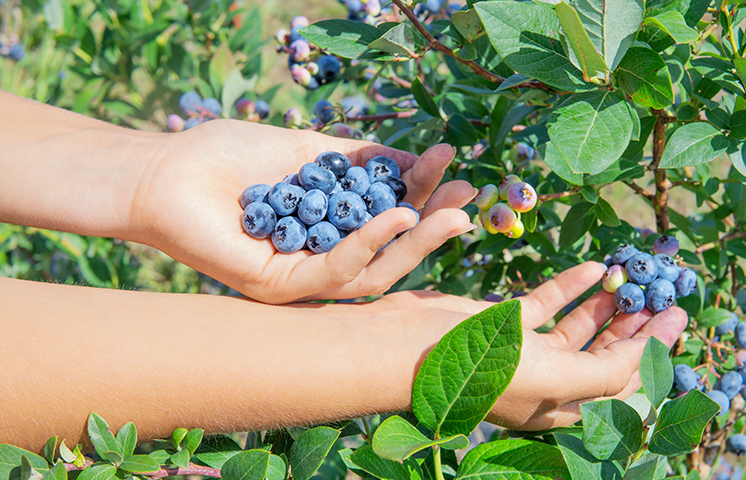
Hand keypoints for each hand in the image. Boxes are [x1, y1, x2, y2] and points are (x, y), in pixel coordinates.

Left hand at [133, 120, 475, 303]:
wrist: (167, 170)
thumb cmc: (230, 156)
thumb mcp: (309, 150)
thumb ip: (360, 160)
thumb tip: (415, 158)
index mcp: (329, 227)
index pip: (387, 218)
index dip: (422, 193)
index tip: (451, 162)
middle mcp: (320, 257)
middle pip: (389, 254)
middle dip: (432, 226)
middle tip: (468, 198)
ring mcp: (302, 278)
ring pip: (373, 273)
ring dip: (415, 243)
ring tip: (452, 213)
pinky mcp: (281, 289)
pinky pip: (335, 272)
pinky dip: (369, 244)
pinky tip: (396, 214)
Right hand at [367, 261, 687, 429]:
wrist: (402, 345)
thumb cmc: (474, 368)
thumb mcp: (548, 378)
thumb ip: (602, 373)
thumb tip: (649, 356)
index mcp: (560, 404)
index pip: (621, 383)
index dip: (653, 353)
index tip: (676, 316)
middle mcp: (546, 381)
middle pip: (604, 355)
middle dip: (635, 327)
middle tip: (663, 295)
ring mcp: (524, 349)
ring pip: (577, 327)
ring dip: (606, 304)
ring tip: (632, 279)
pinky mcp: (503, 321)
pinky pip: (546, 302)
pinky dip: (570, 285)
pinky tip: (593, 266)